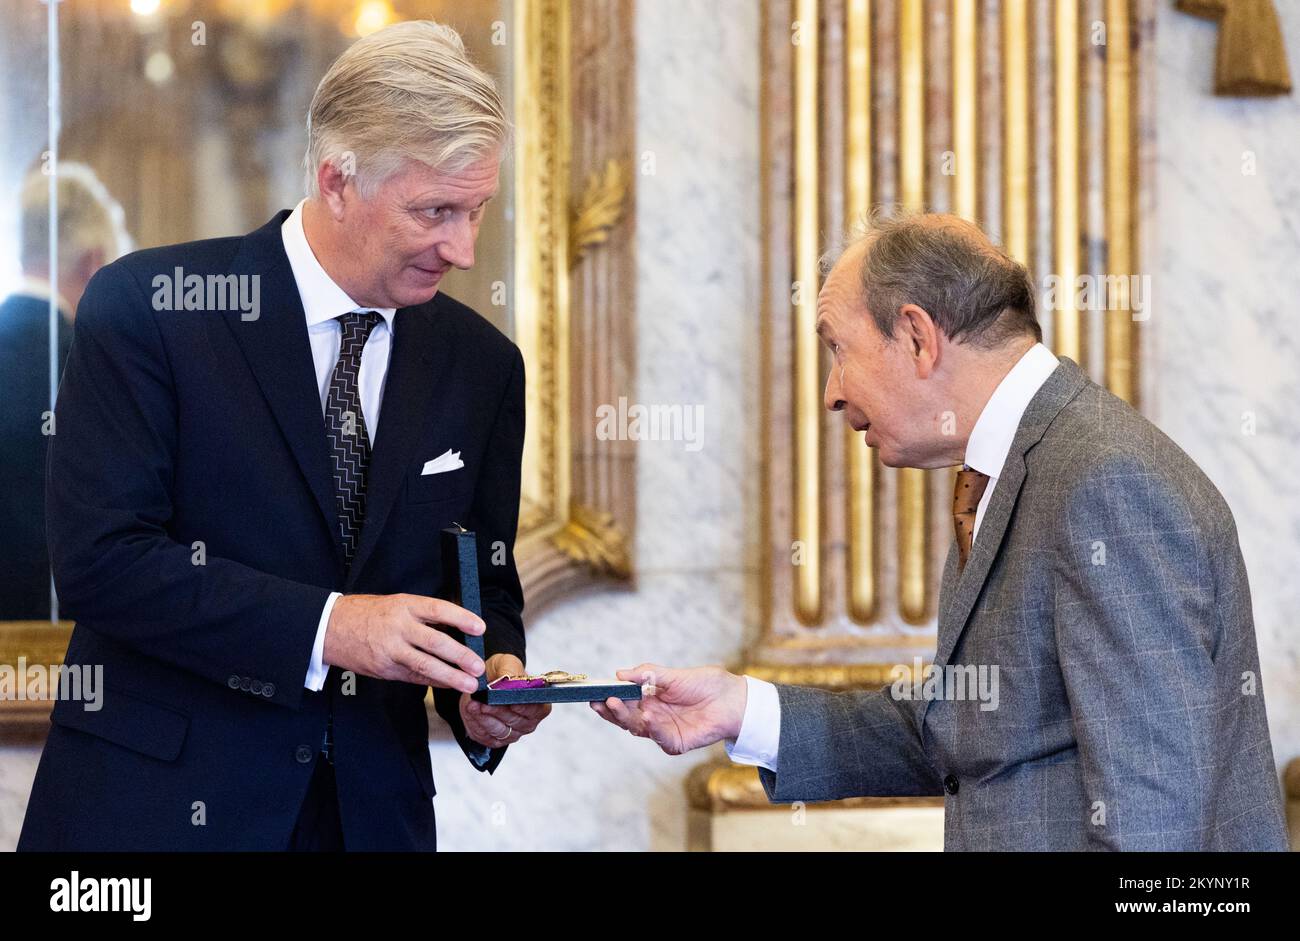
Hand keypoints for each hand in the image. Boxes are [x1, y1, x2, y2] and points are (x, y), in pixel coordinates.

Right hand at [323, 593, 484, 692]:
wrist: (330, 627)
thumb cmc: (368, 613)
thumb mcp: (396, 604)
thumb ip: (422, 616)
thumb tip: (456, 629)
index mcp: (404, 605)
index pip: (438, 609)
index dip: (461, 618)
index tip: (480, 628)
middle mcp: (398, 627)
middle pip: (434, 641)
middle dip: (460, 656)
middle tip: (478, 666)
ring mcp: (390, 650)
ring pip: (424, 665)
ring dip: (450, 676)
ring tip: (468, 684)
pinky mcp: (384, 669)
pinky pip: (413, 677)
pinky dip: (432, 682)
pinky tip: (447, 685)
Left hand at [459, 654, 551, 748]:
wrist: (486, 681)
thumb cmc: (501, 672)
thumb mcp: (506, 662)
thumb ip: (509, 670)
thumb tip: (509, 681)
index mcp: (539, 704)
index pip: (535, 709)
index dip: (522, 706)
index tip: (509, 701)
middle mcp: (528, 722)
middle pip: (514, 721)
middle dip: (497, 711)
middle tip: (484, 702)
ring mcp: (512, 734)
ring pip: (499, 730)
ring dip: (484, 718)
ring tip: (473, 705)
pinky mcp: (495, 740)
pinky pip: (485, 736)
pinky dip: (475, 724)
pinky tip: (470, 712)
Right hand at [589, 663, 747, 754]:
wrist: (733, 699)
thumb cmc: (706, 684)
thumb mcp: (673, 675)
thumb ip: (647, 674)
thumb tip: (619, 673)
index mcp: (650, 699)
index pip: (623, 701)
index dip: (608, 698)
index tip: (594, 693)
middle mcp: (652, 716)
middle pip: (624, 717)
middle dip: (610, 709)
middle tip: (599, 701)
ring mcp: (662, 730)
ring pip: (636, 727)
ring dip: (623, 716)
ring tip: (614, 703)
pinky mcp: (675, 743)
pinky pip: (658, 737)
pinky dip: (651, 727)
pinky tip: (645, 716)